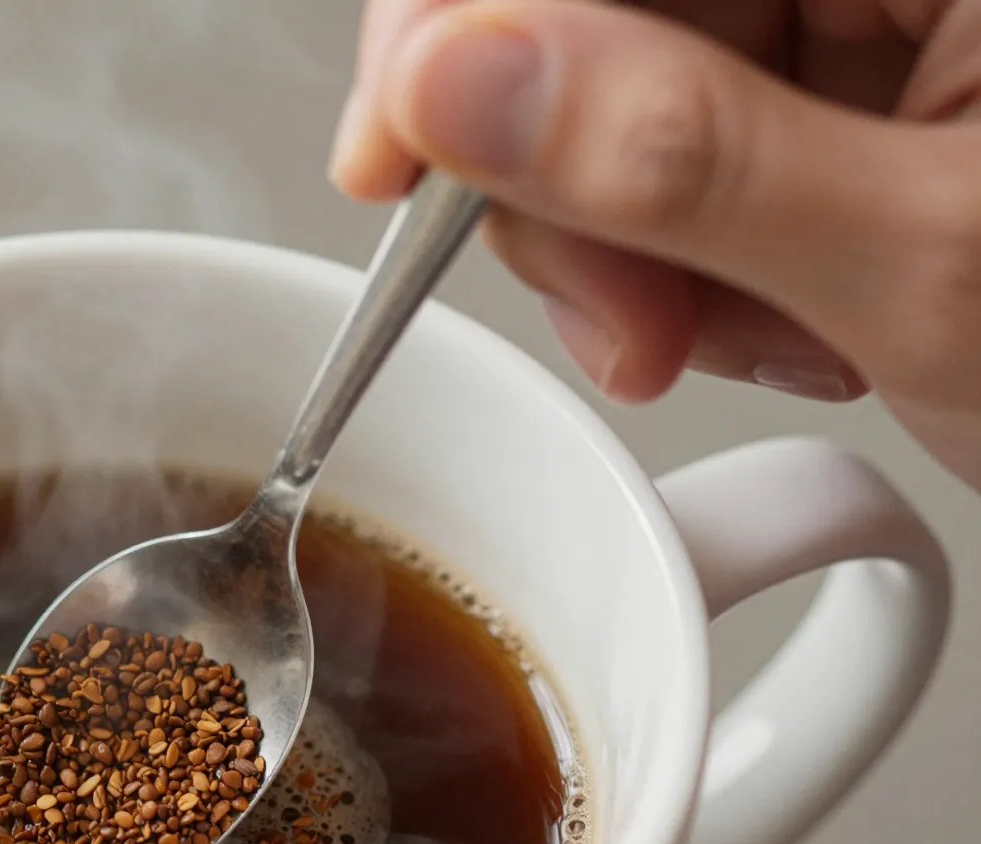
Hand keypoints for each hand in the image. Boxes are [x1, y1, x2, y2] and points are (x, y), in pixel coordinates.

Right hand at [331, 0, 980, 490]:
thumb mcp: (931, 265)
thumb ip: (678, 162)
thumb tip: (454, 84)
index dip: (464, 12)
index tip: (396, 150)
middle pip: (604, 0)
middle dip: (572, 172)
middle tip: (629, 320)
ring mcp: (883, 1)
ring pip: (631, 78)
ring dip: (644, 235)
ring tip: (763, 331)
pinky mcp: (869, 63)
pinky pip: (698, 129)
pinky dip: (702, 243)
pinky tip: (794, 305)